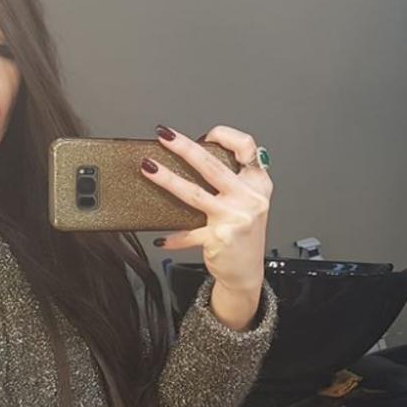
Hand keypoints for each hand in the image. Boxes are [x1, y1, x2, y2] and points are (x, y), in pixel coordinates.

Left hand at [140, 124, 272, 305]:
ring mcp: (234, 217)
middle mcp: (249, 198)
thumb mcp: (249, 202)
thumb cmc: (244, 234)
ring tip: (148, 168)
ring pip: (194, 192)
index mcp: (258, 183)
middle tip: (164, 136)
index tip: (205, 134)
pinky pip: (188, 233)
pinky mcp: (219, 238)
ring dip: (167, 178)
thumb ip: (233, 180)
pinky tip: (161, 239)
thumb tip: (196, 156)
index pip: (246, 147)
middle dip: (184, 146)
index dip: (225, 135)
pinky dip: (173, 237)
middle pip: (212, 165)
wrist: (247, 272)